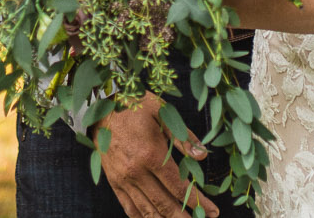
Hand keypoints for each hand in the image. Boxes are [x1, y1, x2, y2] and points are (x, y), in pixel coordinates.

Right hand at [99, 96, 216, 217]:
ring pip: (147, 210)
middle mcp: (136, 171)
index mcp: (151, 154)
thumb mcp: (162, 112)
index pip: (179, 187)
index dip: (198, 202)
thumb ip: (182, 137)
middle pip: (165, 204)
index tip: (212, 212)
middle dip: (185, 217)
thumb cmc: (135, 106)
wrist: (101, 106)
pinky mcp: (114, 182)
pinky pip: (129, 207)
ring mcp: (123, 179)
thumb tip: (202, 155)